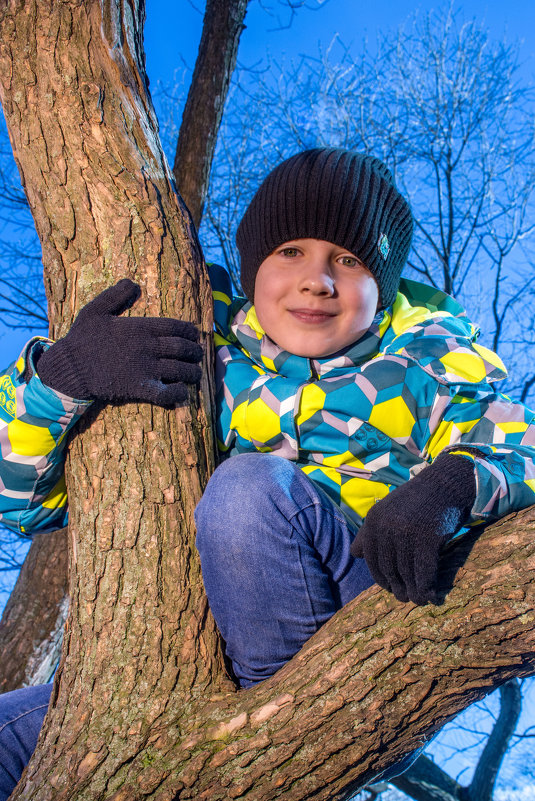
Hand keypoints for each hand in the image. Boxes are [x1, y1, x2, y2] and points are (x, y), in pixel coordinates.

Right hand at [37, 279, 202, 405]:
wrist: (70, 367)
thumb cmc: (82, 338)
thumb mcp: (95, 310)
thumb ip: (115, 295)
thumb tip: (132, 282)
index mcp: (140, 327)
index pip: (175, 327)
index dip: (190, 331)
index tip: (195, 335)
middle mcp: (148, 347)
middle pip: (182, 348)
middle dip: (195, 351)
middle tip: (199, 354)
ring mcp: (146, 369)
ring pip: (180, 370)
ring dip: (193, 372)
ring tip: (196, 373)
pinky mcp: (140, 388)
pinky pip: (167, 392)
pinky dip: (179, 393)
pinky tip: (183, 391)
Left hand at [350, 453, 475, 604]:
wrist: (445, 484)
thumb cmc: (416, 501)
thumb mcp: (387, 510)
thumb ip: (370, 532)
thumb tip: (354, 554)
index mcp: (373, 520)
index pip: (371, 559)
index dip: (380, 577)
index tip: (388, 587)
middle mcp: (386, 527)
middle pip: (388, 568)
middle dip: (396, 587)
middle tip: (403, 597)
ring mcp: (407, 533)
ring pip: (406, 573)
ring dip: (412, 592)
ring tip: (417, 599)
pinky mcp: (428, 539)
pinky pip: (424, 572)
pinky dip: (426, 587)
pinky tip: (430, 595)